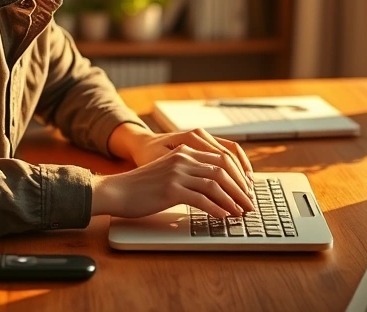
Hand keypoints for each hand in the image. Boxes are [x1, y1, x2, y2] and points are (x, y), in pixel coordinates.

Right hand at [91, 144, 256, 218]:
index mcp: (185, 151)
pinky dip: (216, 208)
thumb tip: (214, 188)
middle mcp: (183, 158)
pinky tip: (223, 216)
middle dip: (240, 189)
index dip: (239, 175)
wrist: (117, 190)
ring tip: (240, 212)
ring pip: (215, 185)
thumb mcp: (169, 172)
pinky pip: (201, 199)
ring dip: (232, 200)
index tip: (247, 189)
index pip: (222, 159)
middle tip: (249, 203)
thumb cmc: (142, 186)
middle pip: (223, 171)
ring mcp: (177, 173)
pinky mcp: (171, 189)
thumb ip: (190, 173)